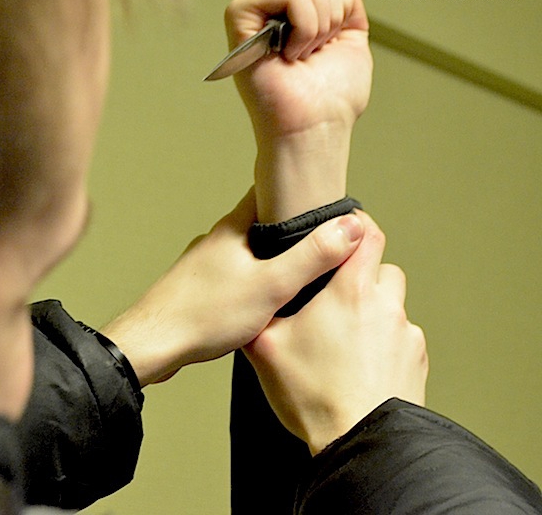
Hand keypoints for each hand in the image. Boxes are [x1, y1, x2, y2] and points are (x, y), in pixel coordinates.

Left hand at [101, 188, 364, 386]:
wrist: (153, 345)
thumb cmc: (203, 315)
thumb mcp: (271, 286)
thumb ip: (311, 257)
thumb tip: (349, 227)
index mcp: (232, 229)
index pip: (266, 190)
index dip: (295, 187)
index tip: (319, 188)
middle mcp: (215, 241)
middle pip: (257, 221)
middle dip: (288, 228)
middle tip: (319, 238)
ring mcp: (203, 264)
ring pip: (245, 252)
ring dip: (269, 258)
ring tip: (297, 273)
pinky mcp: (196, 289)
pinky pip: (231, 276)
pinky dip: (250, 281)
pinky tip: (261, 301)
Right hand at [223, 0, 371, 220]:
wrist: (315, 127)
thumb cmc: (332, 99)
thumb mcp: (352, 43)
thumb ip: (347, 8)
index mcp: (294, 12)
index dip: (342, 1)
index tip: (330, 41)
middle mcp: (272, 8)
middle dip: (333, 12)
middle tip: (316, 49)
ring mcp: (254, 13)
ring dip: (319, 24)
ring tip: (302, 54)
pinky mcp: (239, 19)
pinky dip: (305, 27)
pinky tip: (290, 54)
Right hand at [243, 212, 427, 454]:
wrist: (359, 442)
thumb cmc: (314, 394)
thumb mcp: (265, 348)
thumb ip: (260, 312)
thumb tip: (251, 300)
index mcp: (350, 290)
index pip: (368, 233)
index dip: (356, 225)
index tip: (342, 228)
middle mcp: (386, 305)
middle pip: (383, 268)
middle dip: (362, 274)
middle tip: (334, 296)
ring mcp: (407, 334)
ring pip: (393, 305)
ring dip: (374, 311)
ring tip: (346, 338)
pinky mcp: (416, 360)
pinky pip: (402, 337)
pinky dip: (384, 343)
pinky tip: (361, 364)